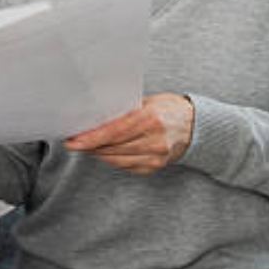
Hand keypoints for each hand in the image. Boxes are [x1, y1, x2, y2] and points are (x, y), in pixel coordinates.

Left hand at [64, 93, 193, 174]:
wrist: (195, 125)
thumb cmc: (169, 108)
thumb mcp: (148, 101)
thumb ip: (124, 110)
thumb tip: (95, 115)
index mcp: (150, 119)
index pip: (114, 132)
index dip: (91, 138)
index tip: (73, 141)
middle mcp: (154, 140)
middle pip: (113, 147)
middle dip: (90, 145)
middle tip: (73, 141)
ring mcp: (156, 156)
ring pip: (116, 159)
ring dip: (98, 153)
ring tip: (85, 146)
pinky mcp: (155, 167)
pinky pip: (126, 166)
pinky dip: (112, 158)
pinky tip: (104, 151)